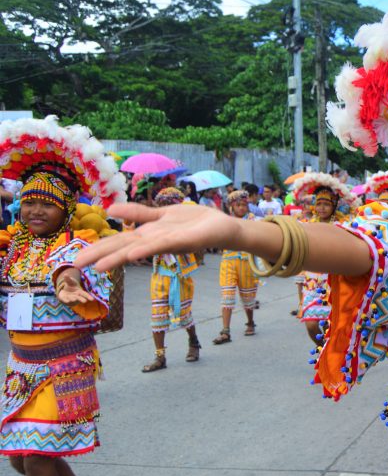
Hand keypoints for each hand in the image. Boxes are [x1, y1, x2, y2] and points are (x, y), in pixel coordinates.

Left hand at [56, 277, 94, 305]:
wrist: (65, 292)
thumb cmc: (71, 286)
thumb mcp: (70, 282)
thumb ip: (68, 279)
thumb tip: (65, 274)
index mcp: (80, 292)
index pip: (85, 294)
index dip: (88, 296)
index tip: (92, 299)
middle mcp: (76, 296)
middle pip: (79, 298)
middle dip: (82, 299)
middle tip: (85, 301)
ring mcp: (70, 298)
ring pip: (72, 299)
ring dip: (73, 299)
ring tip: (74, 299)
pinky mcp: (65, 299)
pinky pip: (66, 300)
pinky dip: (66, 300)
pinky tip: (66, 301)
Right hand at [75, 203, 240, 271]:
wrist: (223, 226)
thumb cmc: (193, 222)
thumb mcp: (161, 214)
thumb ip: (137, 212)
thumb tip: (110, 209)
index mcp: (148, 233)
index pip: (118, 240)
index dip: (98, 248)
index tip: (76, 260)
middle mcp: (155, 240)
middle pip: (124, 246)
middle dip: (100, 255)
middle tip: (76, 266)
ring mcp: (168, 241)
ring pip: (139, 248)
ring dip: (119, 257)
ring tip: (99, 266)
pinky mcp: (183, 239)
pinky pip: (161, 244)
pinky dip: (146, 249)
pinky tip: (132, 255)